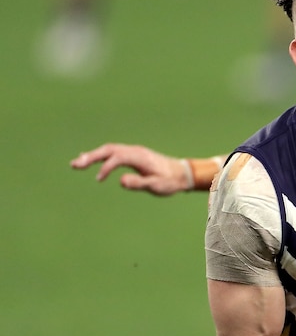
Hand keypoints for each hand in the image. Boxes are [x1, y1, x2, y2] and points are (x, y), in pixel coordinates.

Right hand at [70, 143, 188, 195]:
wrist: (181, 174)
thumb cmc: (170, 181)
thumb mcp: (157, 185)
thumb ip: (140, 183)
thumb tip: (121, 181)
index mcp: (140, 157)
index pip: (117, 158)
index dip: (106, 167)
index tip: (99, 180)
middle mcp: (135, 151)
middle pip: (109, 150)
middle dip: (91, 156)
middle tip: (75, 165)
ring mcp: (133, 152)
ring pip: (109, 150)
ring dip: (92, 156)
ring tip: (76, 164)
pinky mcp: (132, 156)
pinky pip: (112, 153)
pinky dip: (100, 156)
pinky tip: (88, 160)